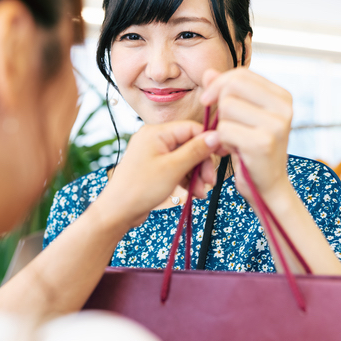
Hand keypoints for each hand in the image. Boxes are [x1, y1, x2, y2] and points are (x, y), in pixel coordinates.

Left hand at [98, 121, 219, 227]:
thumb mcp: (173, 168)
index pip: (191, 128)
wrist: (118, 212)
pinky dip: (187, 179)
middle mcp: (155, 139)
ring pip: (186, 158)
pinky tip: (194, 193)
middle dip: (202, 163)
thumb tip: (216, 136)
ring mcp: (155, 154)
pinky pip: (178, 168)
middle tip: (210, 181)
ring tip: (201, 192)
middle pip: (190, 144)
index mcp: (156, 132)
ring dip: (197, 175)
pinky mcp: (155, 168)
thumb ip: (196, 150)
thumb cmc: (140, 188)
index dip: (208, 141)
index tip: (222, 154)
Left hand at [200, 68, 293, 202]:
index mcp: (282, 97)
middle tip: (225, 126)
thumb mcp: (242, 117)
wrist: (267, 187)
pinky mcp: (263, 142)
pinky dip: (222, 142)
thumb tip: (208, 72)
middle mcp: (283, 107)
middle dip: (219, 106)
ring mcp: (276, 124)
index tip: (208, 100)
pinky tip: (234, 151)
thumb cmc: (253, 150)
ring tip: (234, 141)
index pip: (242, 74)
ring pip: (226, 108)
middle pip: (232, 87)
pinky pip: (224, 130)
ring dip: (221, 127)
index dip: (219, 84)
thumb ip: (226, 92)